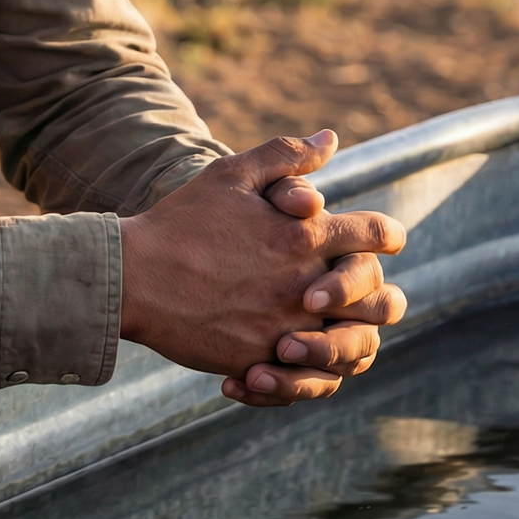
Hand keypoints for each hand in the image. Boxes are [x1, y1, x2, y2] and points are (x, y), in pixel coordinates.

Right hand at [119, 130, 406, 407]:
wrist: (130, 277)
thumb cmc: (179, 222)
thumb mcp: (229, 175)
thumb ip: (285, 156)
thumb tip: (331, 138)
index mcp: (303, 236)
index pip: (376, 235)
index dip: (388, 235)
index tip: (386, 239)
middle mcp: (304, 285)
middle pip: (380, 300)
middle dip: (381, 295)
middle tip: (367, 293)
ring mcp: (285, 329)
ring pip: (353, 348)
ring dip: (353, 339)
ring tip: (333, 330)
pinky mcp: (260, 362)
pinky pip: (308, 380)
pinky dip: (309, 374)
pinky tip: (292, 358)